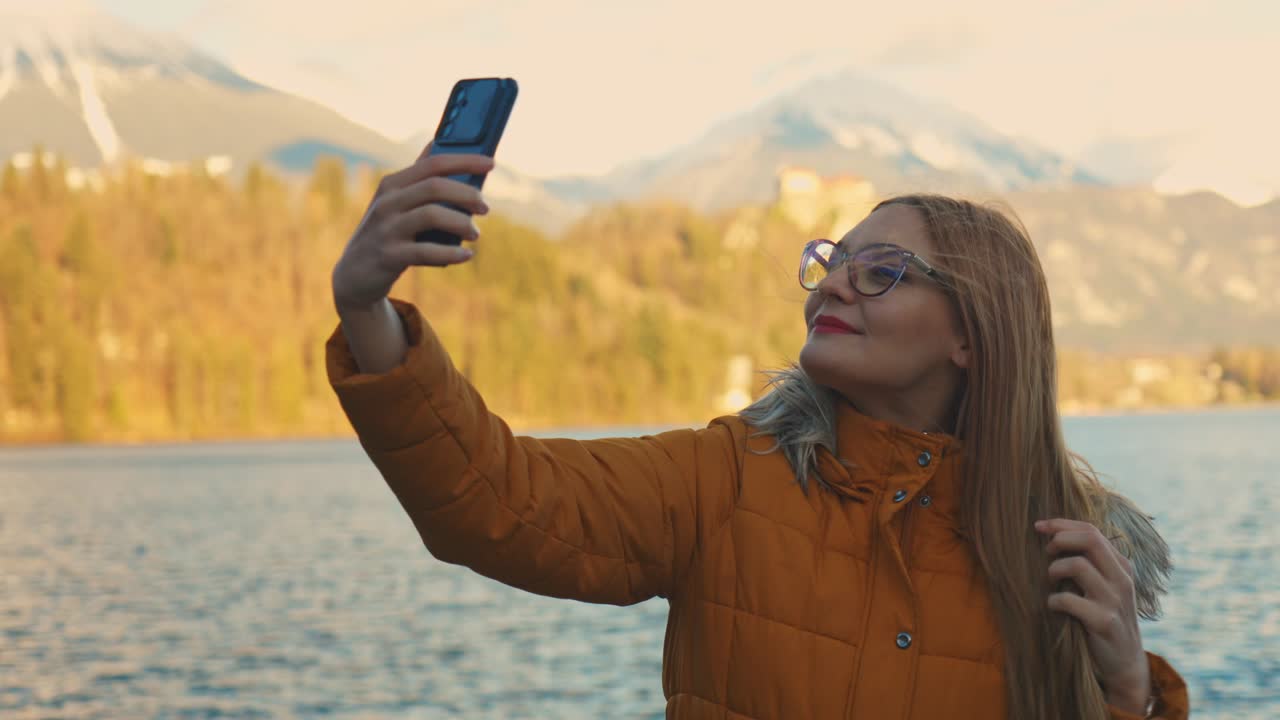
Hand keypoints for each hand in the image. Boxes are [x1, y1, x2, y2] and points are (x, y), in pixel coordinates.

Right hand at [331, 143, 493, 311]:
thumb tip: (439, 142)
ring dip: (462, 223)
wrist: (355, 273)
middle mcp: (387, 202)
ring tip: (475, 234)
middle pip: (435, 187)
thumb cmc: (386, 232)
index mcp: (393, 184)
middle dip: (467, 194)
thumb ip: (418, 177)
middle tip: (485, 208)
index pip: (432, 164)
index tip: (491, 163)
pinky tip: (466, 255)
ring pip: (432, 215)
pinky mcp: (389, 256)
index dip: (464, 161)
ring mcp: (387, 229)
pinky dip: (451, 254)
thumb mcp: (396, 202)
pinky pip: (426, 252)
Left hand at [1035, 518, 1150, 711]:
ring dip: (1054, 570)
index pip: (1092, 531)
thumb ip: (1089, 563)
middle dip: (1060, 539)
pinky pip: (1068, 600)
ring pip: (1077, 565)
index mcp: (1121, 566)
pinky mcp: (1104, 622)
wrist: (1124, 660)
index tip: (1039, 526)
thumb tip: (1052, 537)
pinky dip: (1053, 600)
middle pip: (1090, 540)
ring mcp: (1115, 600)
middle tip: (1046, 552)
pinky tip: (1054, 606)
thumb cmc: (1103, 616)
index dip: (1062, 524)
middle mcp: (1122, 579)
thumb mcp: (1104, 586)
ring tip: (1051, 582)